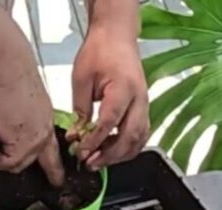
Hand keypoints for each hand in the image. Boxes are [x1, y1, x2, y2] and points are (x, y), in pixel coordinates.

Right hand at [0, 67, 65, 187]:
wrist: (5, 67)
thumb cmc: (5, 73)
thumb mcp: (12, 101)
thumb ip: (8, 121)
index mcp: (44, 115)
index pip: (52, 143)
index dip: (54, 160)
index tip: (57, 173)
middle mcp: (44, 128)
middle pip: (47, 160)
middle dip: (49, 173)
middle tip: (52, 183)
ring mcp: (36, 138)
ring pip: (18, 164)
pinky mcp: (23, 144)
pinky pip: (4, 163)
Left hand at [69, 22, 149, 170]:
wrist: (116, 35)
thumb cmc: (100, 50)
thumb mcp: (81, 78)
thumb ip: (80, 109)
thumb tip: (77, 135)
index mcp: (123, 88)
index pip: (110, 123)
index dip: (95, 142)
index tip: (82, 152)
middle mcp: (139, 98)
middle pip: (130, 137)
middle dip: (110, 155)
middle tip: (91, 163)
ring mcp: (144, 103)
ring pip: (139, 139)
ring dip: (121, 155)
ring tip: (100, 161)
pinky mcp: (143, 107)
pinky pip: (141, 134)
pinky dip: (129, 147)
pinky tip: (113, 151)